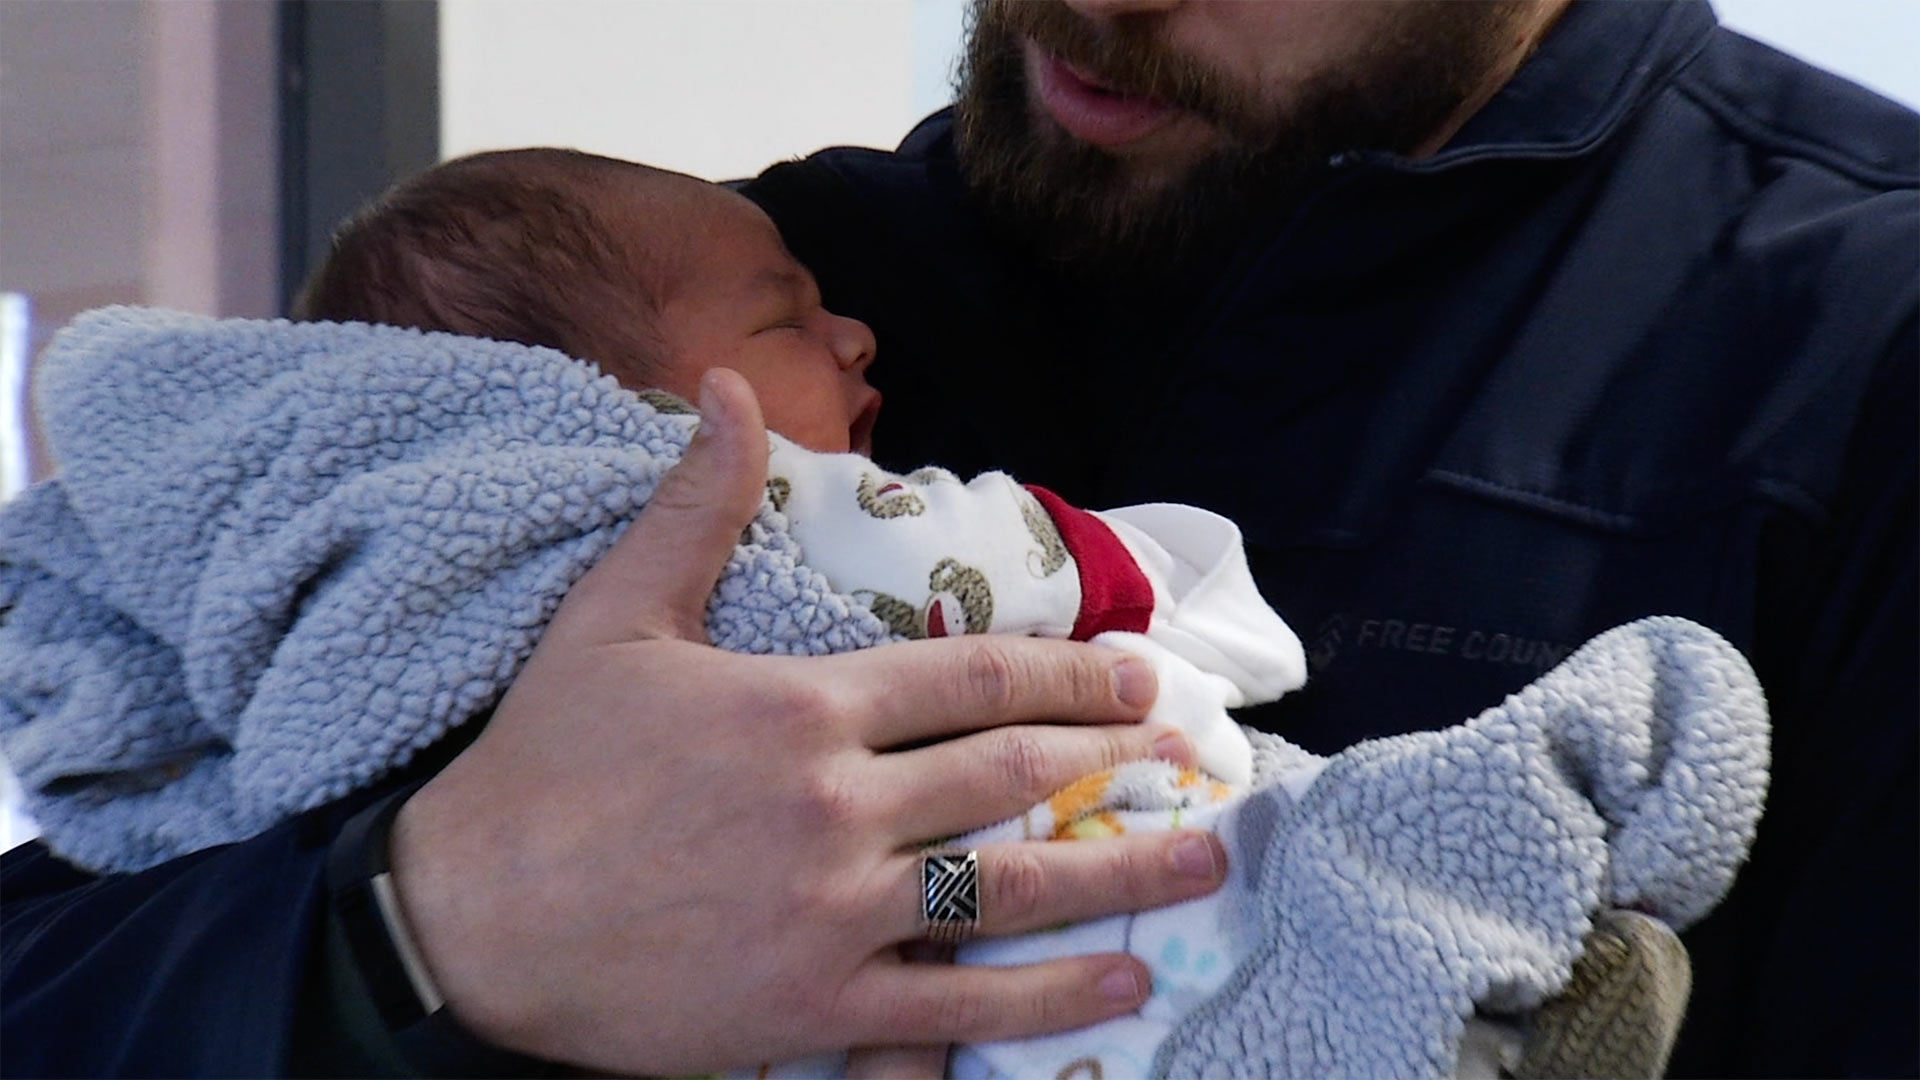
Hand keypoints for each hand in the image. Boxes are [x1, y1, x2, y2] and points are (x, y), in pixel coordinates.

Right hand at [389, 369, 1226, 1074]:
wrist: (464, 921)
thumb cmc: (539, 767)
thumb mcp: (612, 616)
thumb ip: (694, 506)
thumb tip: (728, 386)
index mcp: (804, 706)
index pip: (976, 676)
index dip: (1075, 671)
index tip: (1138, 676)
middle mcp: (839, 804)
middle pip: (1013, 771)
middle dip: (1113, 756)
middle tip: (1184, 753)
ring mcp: (836, 910)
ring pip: (1012, 884)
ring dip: (1123, 870)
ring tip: (1203, 858)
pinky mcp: (818, 1005)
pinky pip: (958, 1004)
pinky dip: (1047, 998)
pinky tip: (1118, 984)